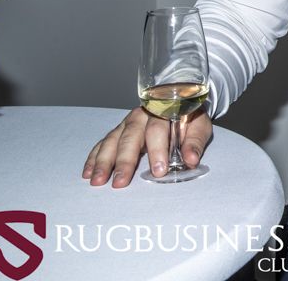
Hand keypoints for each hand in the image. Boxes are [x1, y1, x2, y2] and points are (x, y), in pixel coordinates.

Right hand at [83, 106, 213, 187]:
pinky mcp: (118, 131)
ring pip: (112, 140)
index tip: (159, 171)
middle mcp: (142, 115)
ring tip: (98, 181)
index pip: (158, 130)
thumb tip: (191, 160)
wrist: (180, 104)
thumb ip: (195, 142)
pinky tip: (88, 173)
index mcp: (163, 111)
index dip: (158, 151)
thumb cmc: (190, 118)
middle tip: (120, 182)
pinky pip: (103, 143)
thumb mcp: (200, 126)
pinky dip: (94, 157)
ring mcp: (127, 123)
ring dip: (104, 161)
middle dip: (125, 161)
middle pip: (131, 137)